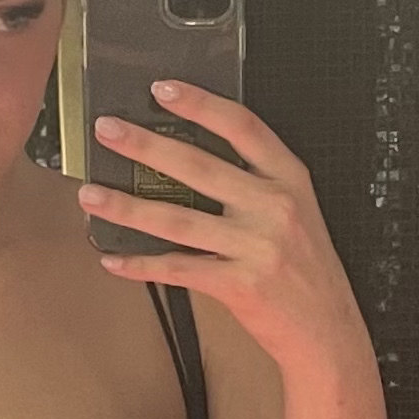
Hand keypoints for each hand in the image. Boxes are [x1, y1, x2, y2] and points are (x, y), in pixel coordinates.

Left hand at [77, 82, 362, 372]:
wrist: (328, 330)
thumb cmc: (306, 270)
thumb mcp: (297, 212)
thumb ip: (256, 184)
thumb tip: (188, 161)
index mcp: (290, 179)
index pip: (242, 127)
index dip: (201, 104)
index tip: (162, 88)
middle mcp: (273, 207)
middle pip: (199, 167)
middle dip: (146, 146)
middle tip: (106, 130)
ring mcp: (255, 247)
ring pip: (177, 220)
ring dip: (127, 207)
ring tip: (89, 194)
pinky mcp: (238, 285)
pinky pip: (178, 269)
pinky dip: (140, 265)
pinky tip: (112, 259)